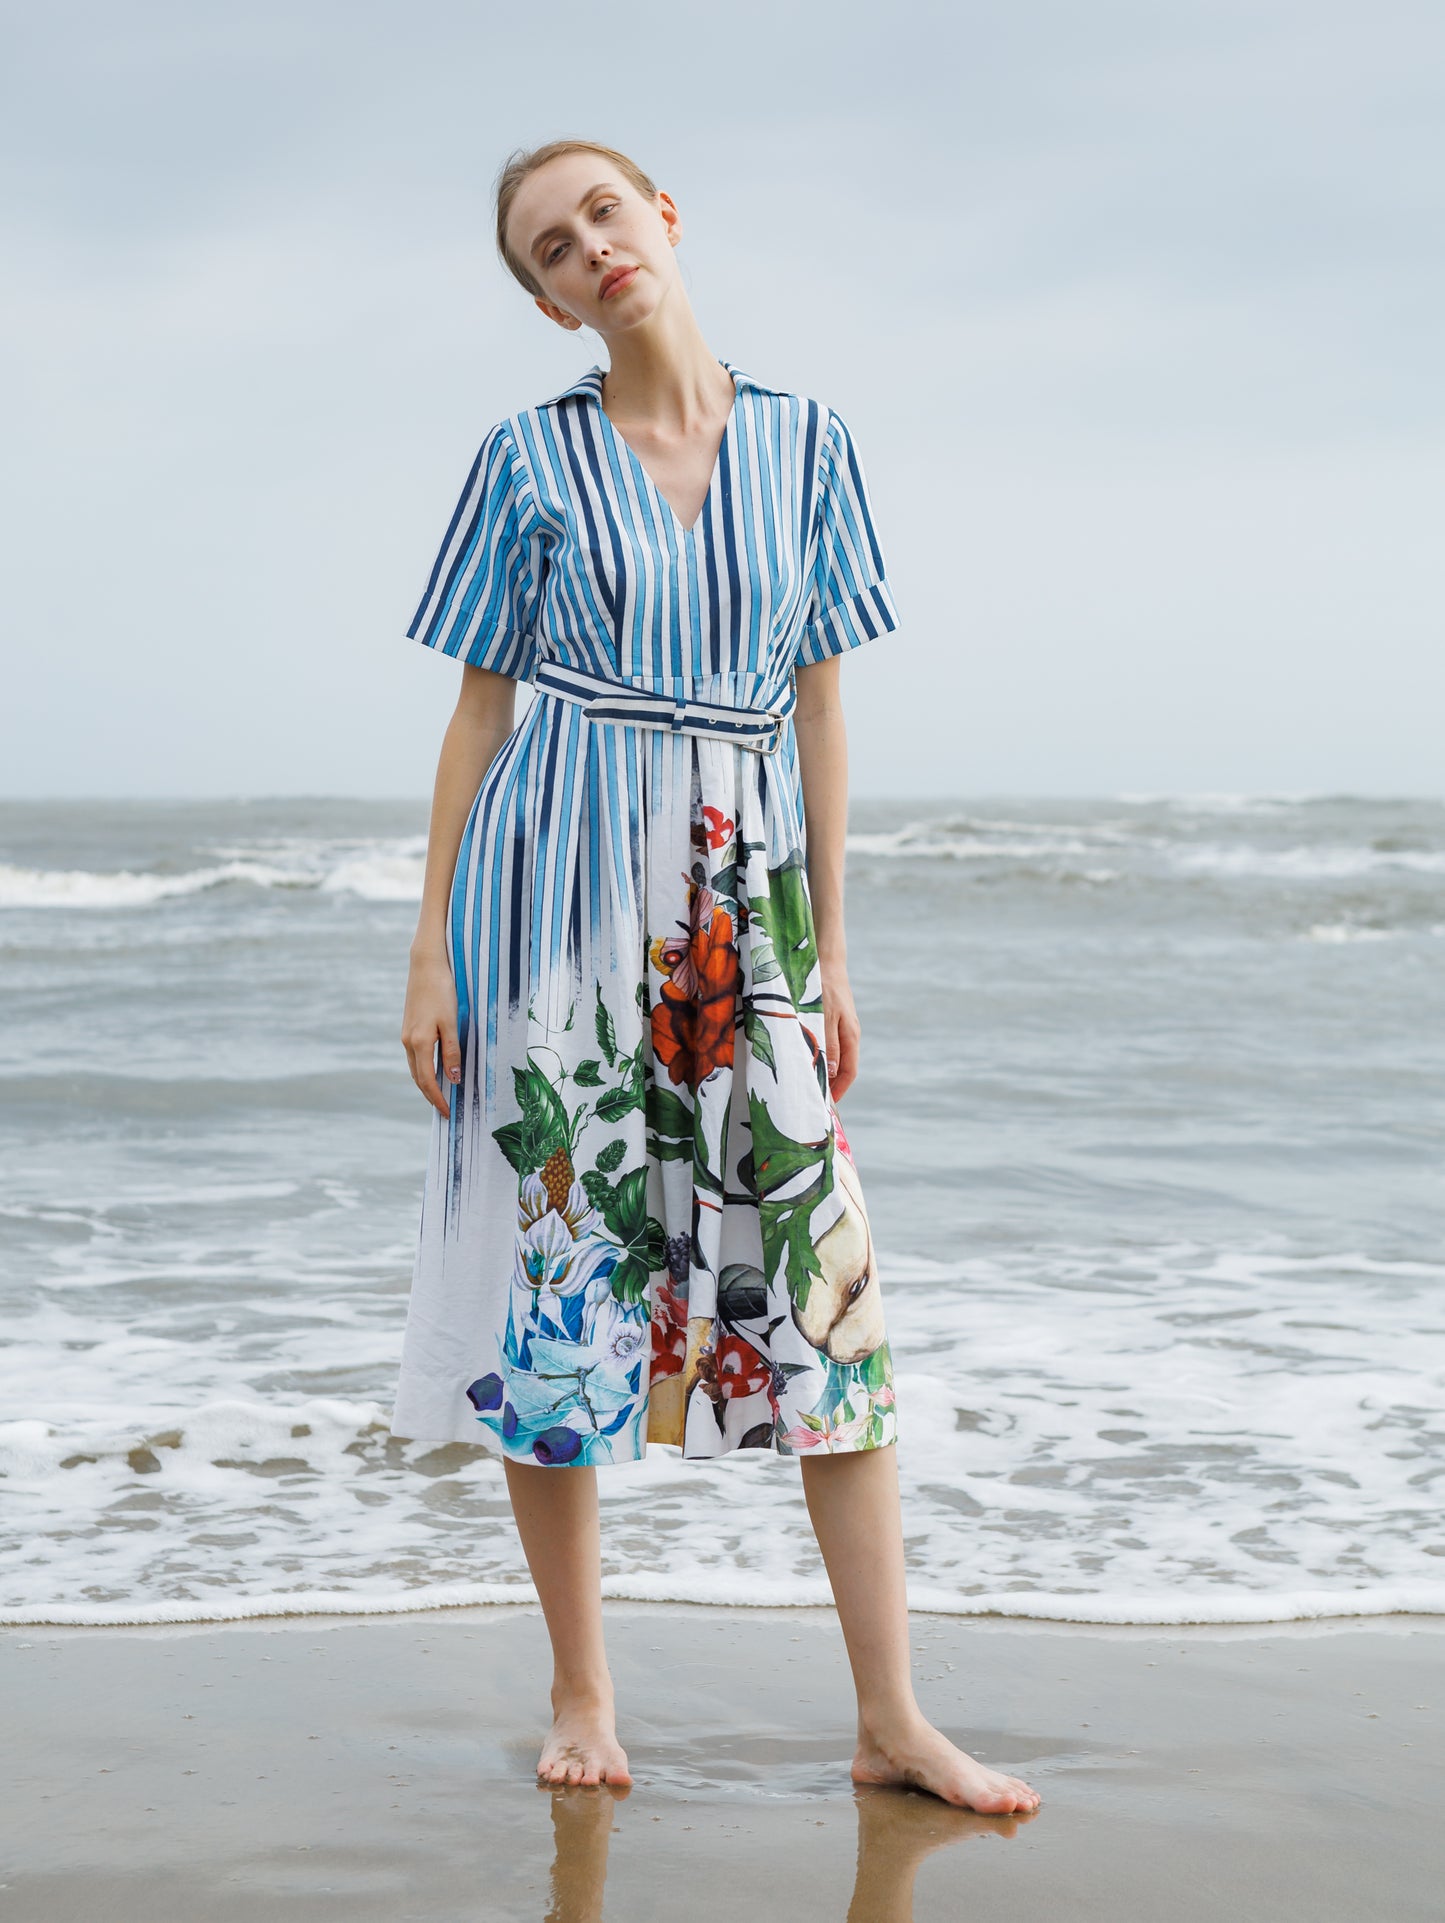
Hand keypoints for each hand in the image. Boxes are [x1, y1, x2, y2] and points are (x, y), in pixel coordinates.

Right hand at [402, 951, 459, 1115]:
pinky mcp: (409, 1027)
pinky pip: (415, 1057)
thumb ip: (452, 1051)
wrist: (426, 965)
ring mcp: (406, 1035)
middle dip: (431, 1096)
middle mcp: (409, 1042)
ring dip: (426, 1084)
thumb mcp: (452, 1022)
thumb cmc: (442, 991)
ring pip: (415, 1068)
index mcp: (420, 1043)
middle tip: (445, 1110)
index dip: (437, 1098)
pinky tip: (434, 1071)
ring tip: (440, 1096)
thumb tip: (453, 1078)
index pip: (428, 1080)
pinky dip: (423, 1069)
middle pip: (418, 1078)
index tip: (448, 1112)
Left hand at [819, 958, 860, 1101]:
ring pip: (836, 1057)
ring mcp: (843, 1027)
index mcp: (851, 1036)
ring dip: (825, 1072)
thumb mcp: (824, 1018)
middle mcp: (849, 1034)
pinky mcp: (834, 1020)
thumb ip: (828, 1045)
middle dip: (832, 1085)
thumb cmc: (823, 988)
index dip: (839, 1090)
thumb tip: (832, 1072)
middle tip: (815, 1099)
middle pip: (844, 1067)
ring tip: (810, 1084)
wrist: (826, 961)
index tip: (826, 1104)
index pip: (849, 1071)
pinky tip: (809, 1060)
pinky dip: (822, 1057)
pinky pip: (830, 1045)